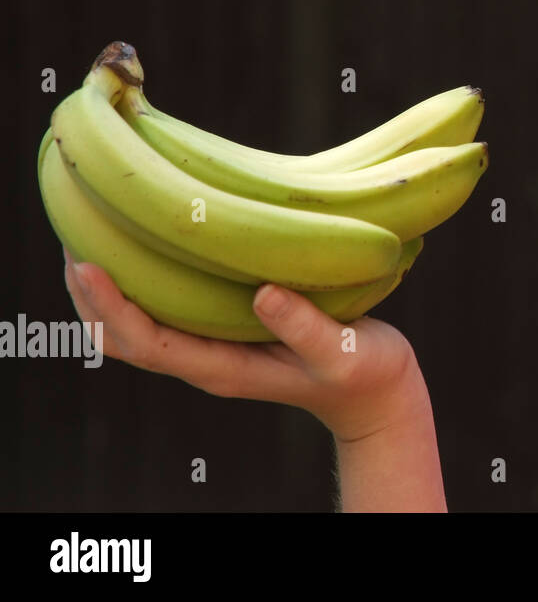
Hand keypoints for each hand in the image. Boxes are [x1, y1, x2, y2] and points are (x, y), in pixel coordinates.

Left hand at [62, 247, 424, 441]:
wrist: (376, 394)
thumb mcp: (345, 354)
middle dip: (89, 294)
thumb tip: (261, 292)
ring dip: (106, 287)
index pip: (147, 342)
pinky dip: (140, 281)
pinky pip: (165, 309)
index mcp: (224, 369)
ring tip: (90, 232)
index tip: (88, 265)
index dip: (112, 306)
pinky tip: (145, 243)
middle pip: (121, 337)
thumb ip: (306, 329)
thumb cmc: (364, 374)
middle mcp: (206, 360)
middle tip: (72, 233)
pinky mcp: (226, 329)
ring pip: (136, 323)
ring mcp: (213, 346)